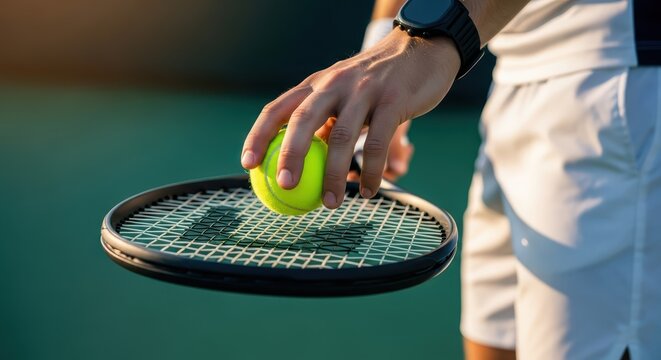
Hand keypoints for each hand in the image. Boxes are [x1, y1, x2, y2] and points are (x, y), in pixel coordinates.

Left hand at [241, 30, 459, 208]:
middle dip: (290, 155)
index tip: (248, 164)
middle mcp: (334, 84)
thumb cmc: (375, 81)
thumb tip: (300, 161)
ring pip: (342, 137)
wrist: (420, 49)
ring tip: (331, 204)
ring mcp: (364, 91)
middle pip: (302, 120)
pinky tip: (370, 191)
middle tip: (284, 186)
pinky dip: (372, 172)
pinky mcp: (393, 101)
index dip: (258, 136)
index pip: (277, 109)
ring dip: (334, 176)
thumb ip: (323, 121)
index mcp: (315, 84)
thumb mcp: (342, 94)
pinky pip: (378, 143)